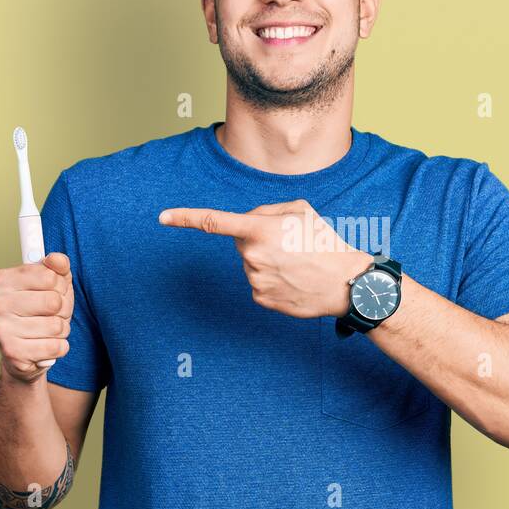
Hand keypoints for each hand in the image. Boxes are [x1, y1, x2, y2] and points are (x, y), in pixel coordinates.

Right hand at [0, 252, 72, 381]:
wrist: (26, 352)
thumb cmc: (40, 312)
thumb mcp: (53, 284)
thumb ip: (57, 267)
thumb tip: (58, 260)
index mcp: (3, 280)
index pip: (50, 277)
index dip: (60, 286)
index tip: (54, 290)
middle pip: (54, 302)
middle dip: (63, 310)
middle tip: (52, 314)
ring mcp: (1, 328)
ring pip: (56, 326)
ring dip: (61, 330)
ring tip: (48, 330)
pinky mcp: (12, 352)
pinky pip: (55, 347)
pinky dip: (59, 347)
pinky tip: (46, 345)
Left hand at [158, 199, 370, 317]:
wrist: (346, 284)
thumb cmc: (325, 243)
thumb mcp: (301, 210)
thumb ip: (268, 210)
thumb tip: (247, 223)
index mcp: (260, 230)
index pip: (214, 221)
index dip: (185, 217)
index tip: (163, 217)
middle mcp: (252, 256)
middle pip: (241, 241)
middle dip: (258, 238)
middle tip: (289, 243)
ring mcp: (255, 280)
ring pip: (250, 262)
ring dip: (267, 259)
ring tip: (297, 263)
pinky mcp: (260, 298)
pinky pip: (257, 282)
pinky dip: (272, 279)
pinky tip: (292, 279)